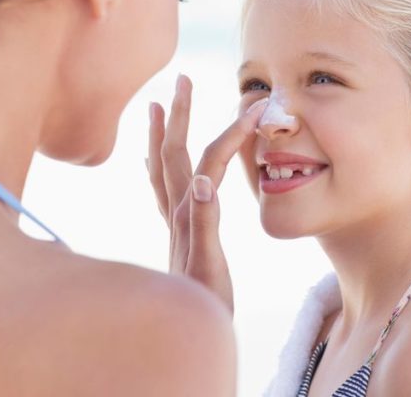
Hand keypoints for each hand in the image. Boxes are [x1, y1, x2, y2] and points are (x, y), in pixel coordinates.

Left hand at [147, 75, 266, 313]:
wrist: (187, 331)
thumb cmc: (204, 304)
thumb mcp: (209, 266)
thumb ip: (204, 223)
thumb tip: (204, 179)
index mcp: (189, 215)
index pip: (210, 159)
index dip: (233, 131)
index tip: (256, 105)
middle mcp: (176, 213)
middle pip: (172, 152)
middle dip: (179, 113)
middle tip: (182, 79)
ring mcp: (173, 222)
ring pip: (161, 167)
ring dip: (161, 132)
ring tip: (157, 105)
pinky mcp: (175, 233)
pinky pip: (160, 189)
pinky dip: (158, 166)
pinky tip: (154, 162)